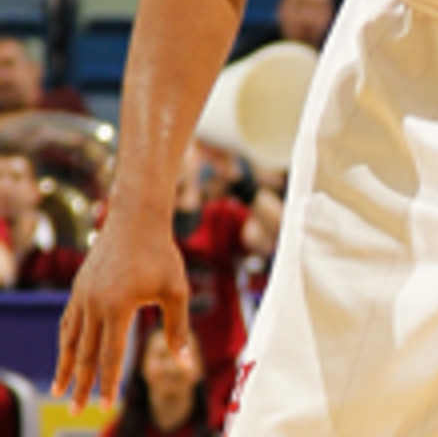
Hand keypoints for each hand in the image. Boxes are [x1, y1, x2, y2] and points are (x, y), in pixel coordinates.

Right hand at [53, 216, 190, 411]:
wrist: (136, 217)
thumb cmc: (162, 253)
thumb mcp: (176, 290)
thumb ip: (178, 328)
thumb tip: (186, 363)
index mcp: (118, 307)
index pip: (111, 355)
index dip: (109, 382)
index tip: (107, 405)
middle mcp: (94, 304)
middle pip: (86, 354)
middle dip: (82, 385)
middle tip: (79, 411)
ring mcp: (82, 295)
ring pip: (71, 340)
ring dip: (66, 367)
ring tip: (60, 390)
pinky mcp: (78, 287)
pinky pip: (68, 321)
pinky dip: (66, 341)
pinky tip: (66, 353)